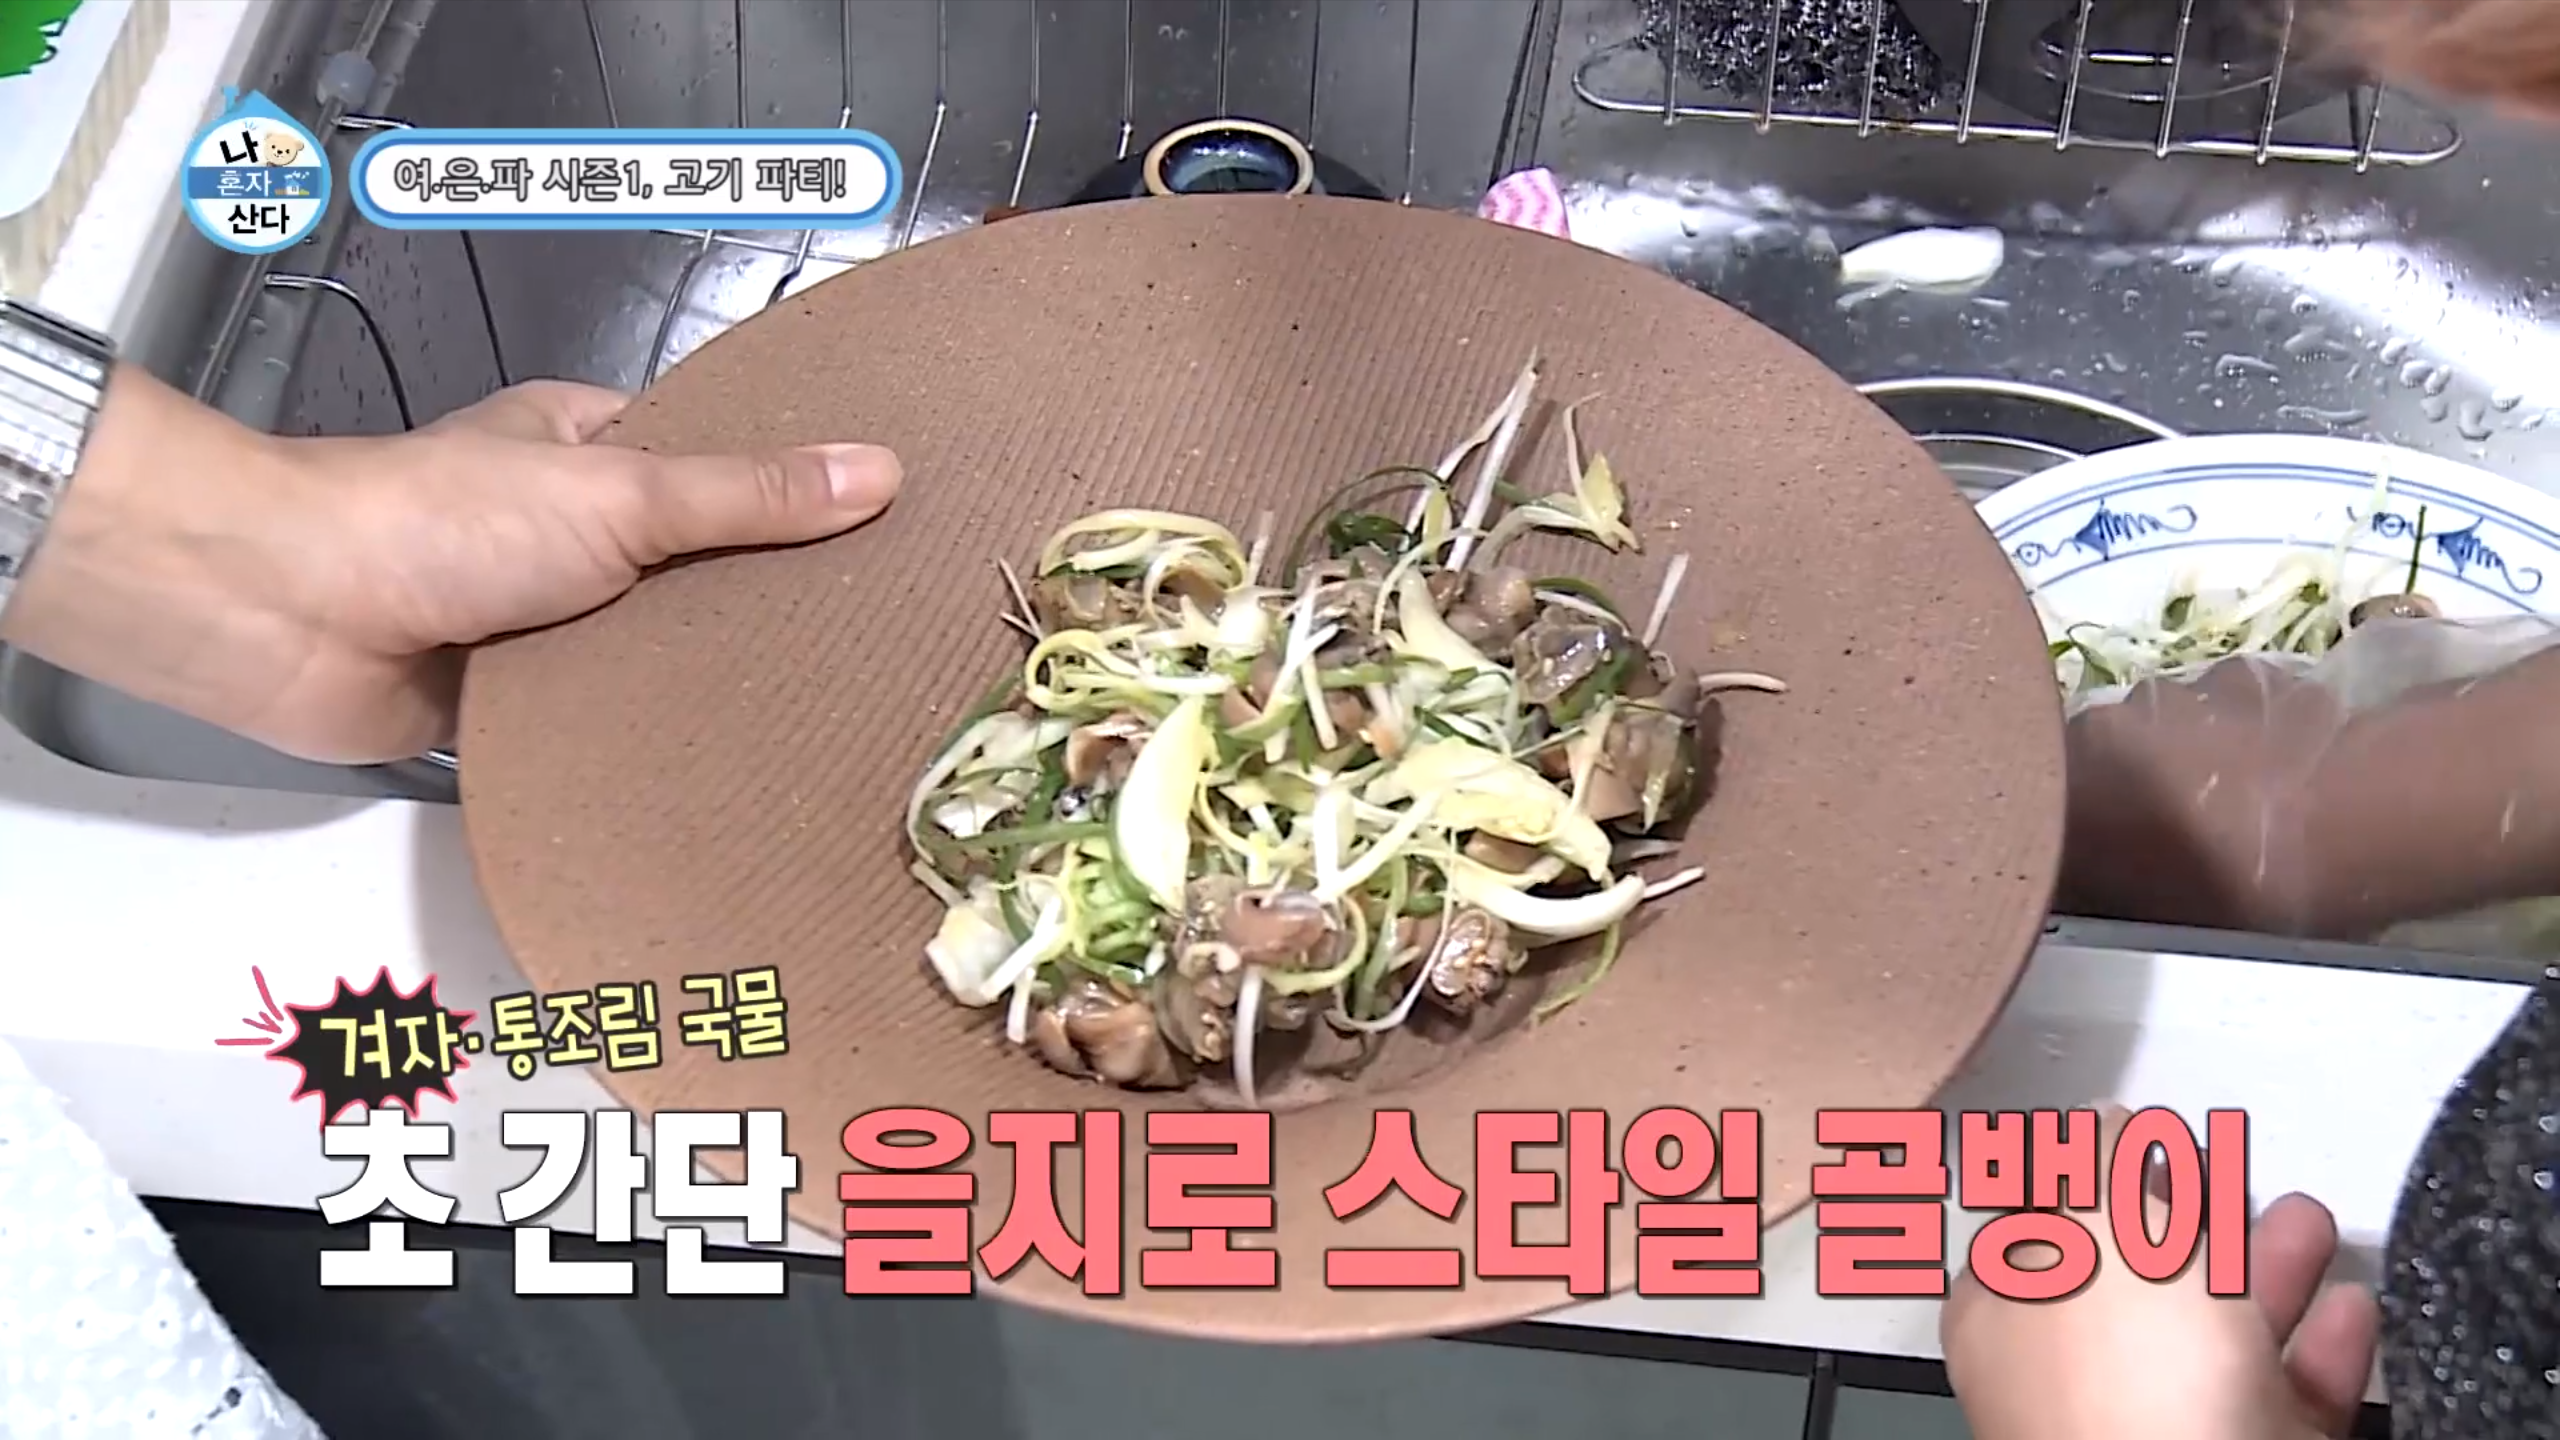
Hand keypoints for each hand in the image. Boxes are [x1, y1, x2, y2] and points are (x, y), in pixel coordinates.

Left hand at [2, 369, 901, 763]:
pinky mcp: (511, 698)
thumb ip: (748, 497)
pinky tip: (732, 763)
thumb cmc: (441, 522)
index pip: (715, 460)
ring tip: (829, 710)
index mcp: (586, 446)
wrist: (288, 616)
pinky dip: (646, 737)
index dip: (792, 489)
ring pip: (650, 648)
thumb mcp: (621, 492)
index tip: (886, 527)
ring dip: (704, 677)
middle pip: (692, 564)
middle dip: (762, 600)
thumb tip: (881, 472)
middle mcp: (565, 527)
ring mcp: (536, 615)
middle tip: (876, 637)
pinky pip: (601, 718)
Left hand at [1940, 1106, 2379, 1439]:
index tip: (2141, 1135)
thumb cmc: (2126, 1372)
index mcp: (2005, 1316)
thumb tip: (2102, 1122)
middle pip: (2136, 1280)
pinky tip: (2350, 1306)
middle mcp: (2072, 1379)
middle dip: (2190, 1218)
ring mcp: (2158, 1426)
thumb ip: (2096, 1161)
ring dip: (2268, 1269)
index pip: (2041, 1228)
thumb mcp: (2096, 1222)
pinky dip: (2320, 1349)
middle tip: (2228, 1172)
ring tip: (2309, 1219)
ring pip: (2221, 1334)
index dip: (2091, 1174)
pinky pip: (2288, 1397)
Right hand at [2059, 655, 2344, 933]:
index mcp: (2067, 784)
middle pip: (2101, 754)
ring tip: (2234, 799)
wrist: (2348, 816)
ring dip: (2186, 751)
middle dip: (2127, 782)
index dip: (2070, 830)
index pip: (2043, 803)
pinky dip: (2242, 726)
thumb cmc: (2238, 884)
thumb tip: (2084, 890)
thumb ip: (2100, 892)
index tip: (2098, 861)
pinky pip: (2227, 702)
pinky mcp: (2243, 671)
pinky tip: (2278, 765)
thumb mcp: (2149, 918)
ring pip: (2163, 722)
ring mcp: (2174, 690)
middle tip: (2168, 832)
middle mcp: (2103, 723)